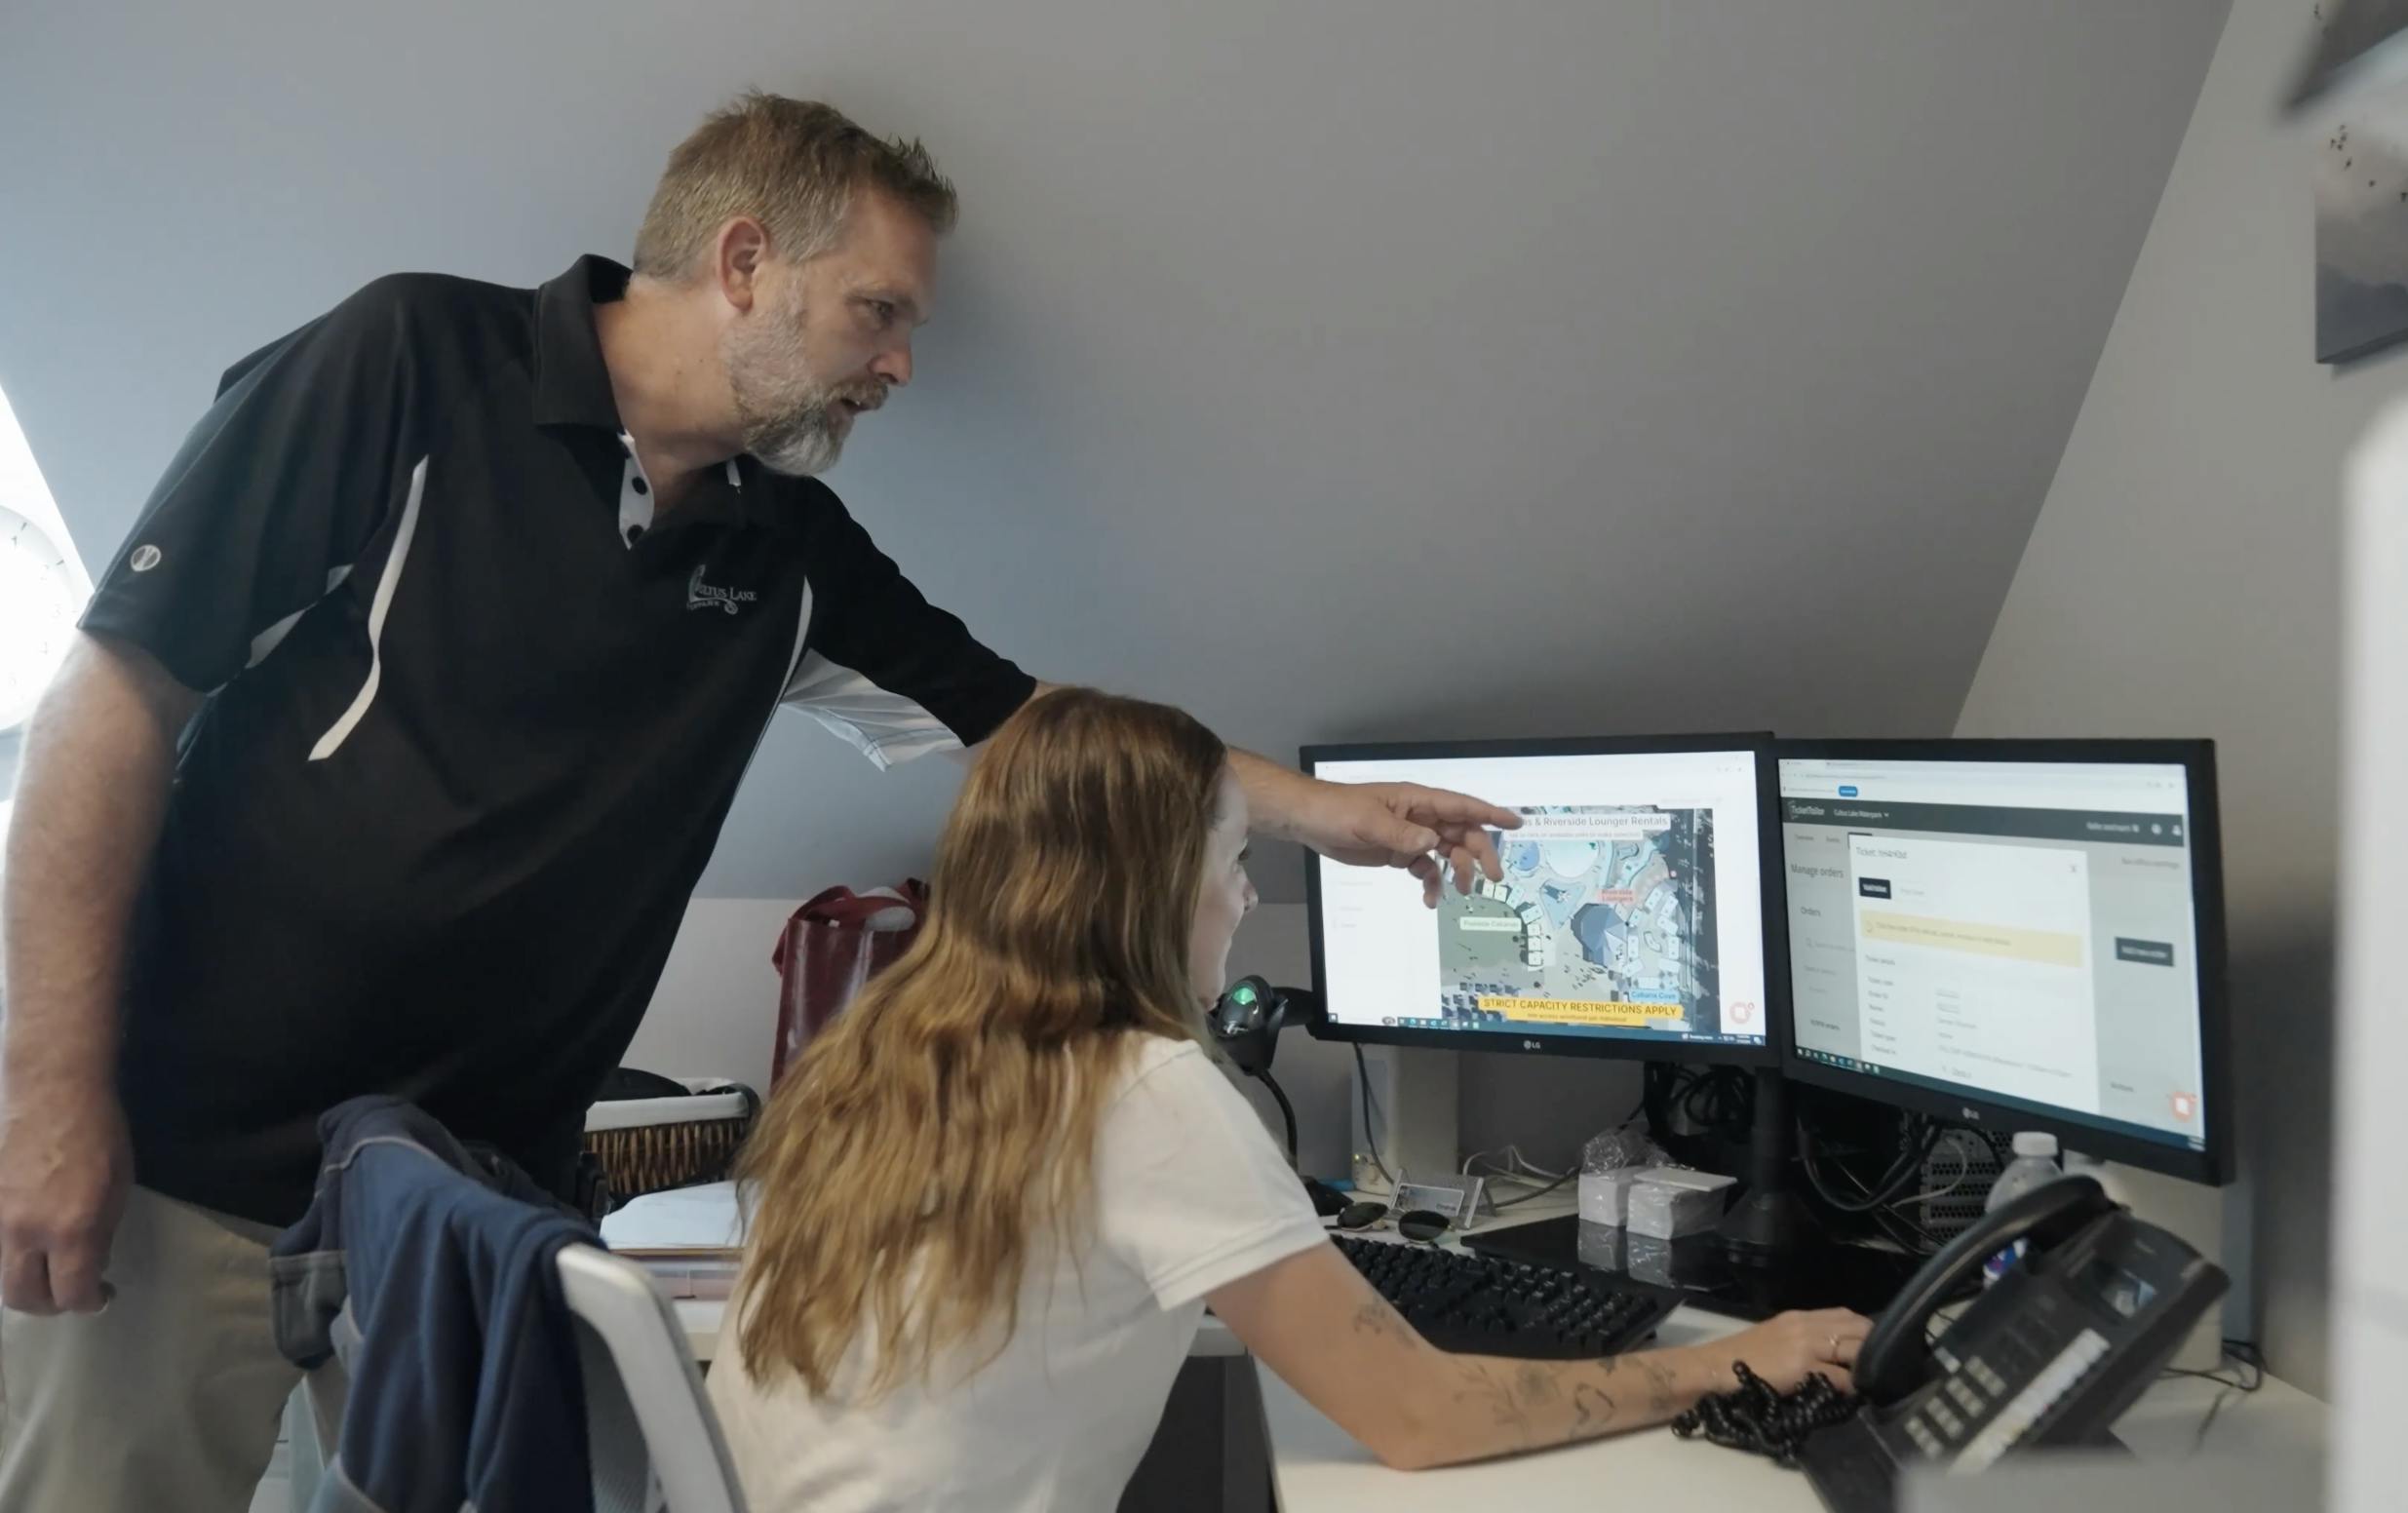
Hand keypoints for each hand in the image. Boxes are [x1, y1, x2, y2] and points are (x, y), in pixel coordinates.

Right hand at [0, 1079, 131, 1314]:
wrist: (52, 1092)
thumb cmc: (99, 1135)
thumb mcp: (118, 1190)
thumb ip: (100, 1236)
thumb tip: (90, 1267)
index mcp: (71, 1229)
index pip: (72, 1293)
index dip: (90, 1302)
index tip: (100, 1295)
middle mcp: (25, 1232)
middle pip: (23, 1297)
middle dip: (50, 1303)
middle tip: (70, 1291)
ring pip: (1, 1275)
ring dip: (26, 1281)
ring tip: (49, 1268)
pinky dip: (11, 1253)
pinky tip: (30, 1241)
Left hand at [1285, 780, 1522, 906]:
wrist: (1309, 820)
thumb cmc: (1338, 812)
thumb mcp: (1368, 822)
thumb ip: (1401, 834)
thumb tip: (1432, 842)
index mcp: (1416, 800)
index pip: (1460, 806)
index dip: (1489, 814)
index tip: (1515, 823)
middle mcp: (1419, 816)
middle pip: (1460, 832)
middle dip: (1479, 853)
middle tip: (1493, 878)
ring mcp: (1410, 835)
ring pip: (1445, 852)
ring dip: (1456, 871)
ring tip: (1460, 892)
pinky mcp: (1398, 852)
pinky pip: (1423, 867)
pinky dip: (1430, 882)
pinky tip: (1429, 899)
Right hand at [1714, 1308, 1870, 1393]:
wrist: (1715, 1368)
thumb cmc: (1742, 1358)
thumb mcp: (1776, 1337)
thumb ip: (1804, 1339)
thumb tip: (1831, 1354)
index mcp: (1800, 1317)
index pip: (1845, 1315)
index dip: (1864, 1331)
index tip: (1873, 1346)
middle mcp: (1807, 1325)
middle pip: (1858, 1329)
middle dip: (1874, 1346)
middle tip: (1880, 1365)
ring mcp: (1807, 1345)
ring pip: (1855, 1349)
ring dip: (1867, 1366)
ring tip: (1871, 1379)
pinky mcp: (1804, 1367)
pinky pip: (1842, 1377)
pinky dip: (1853, 1386)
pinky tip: (1853, 1394)